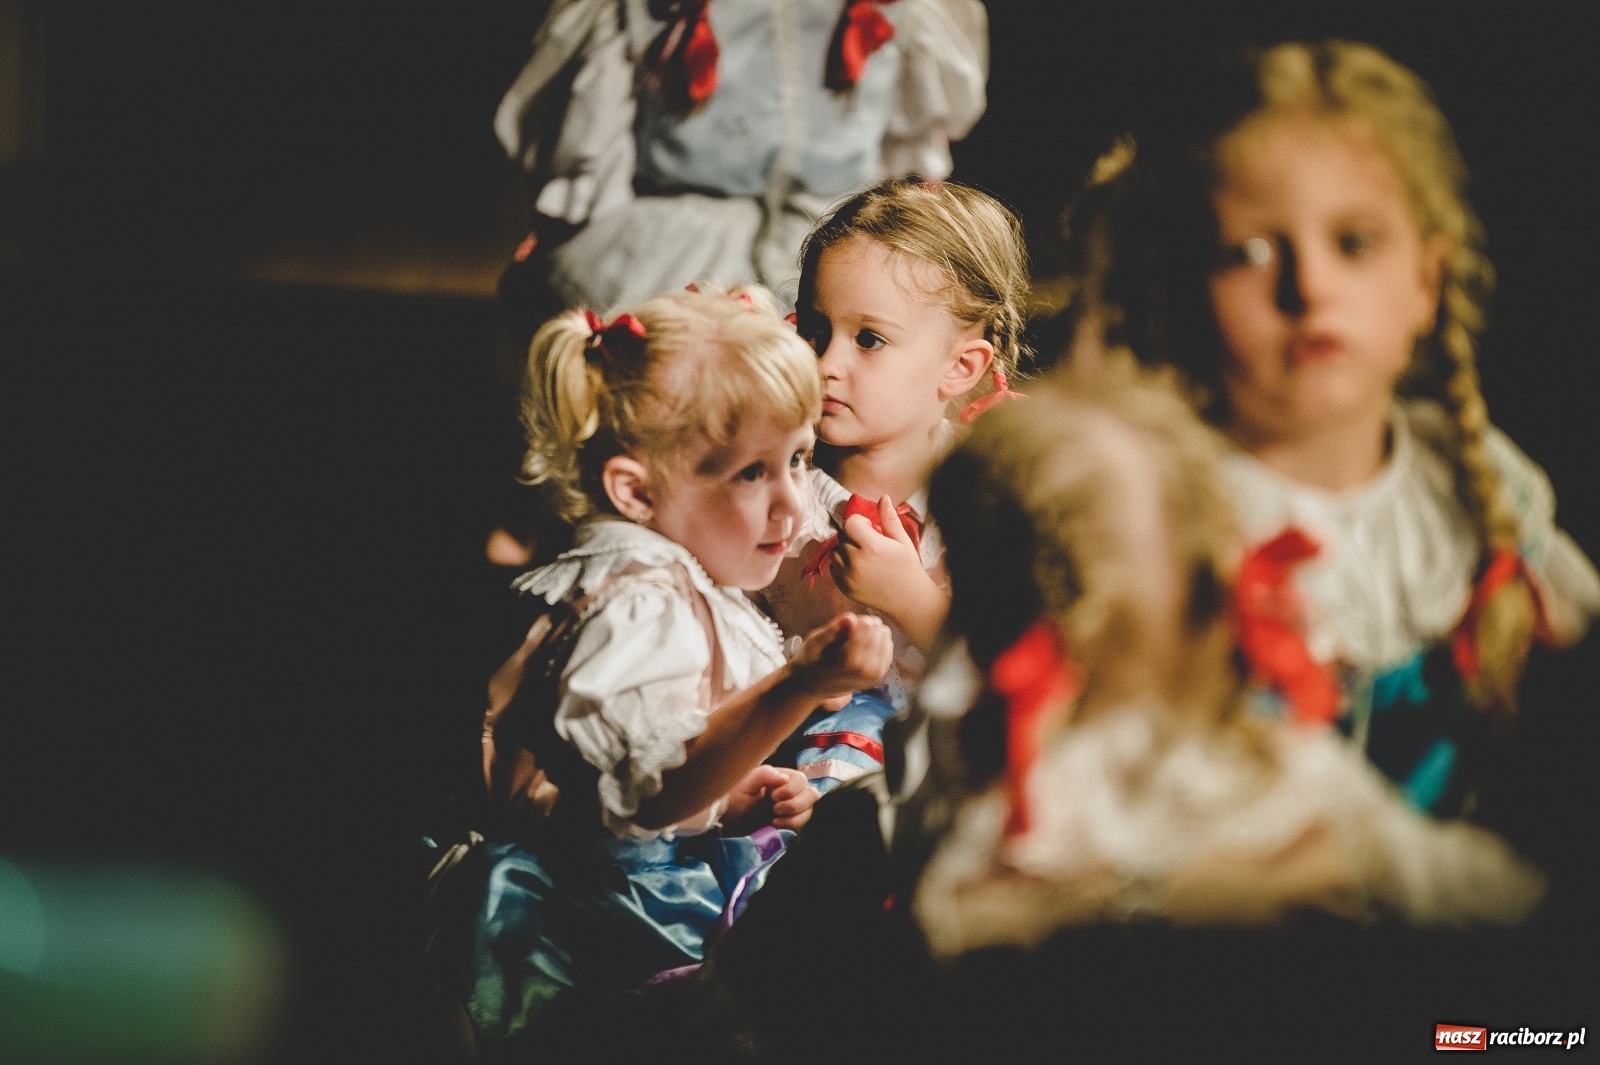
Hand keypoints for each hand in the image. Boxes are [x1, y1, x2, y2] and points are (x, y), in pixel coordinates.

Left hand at [722, 765, 819, 832]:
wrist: (725, 825)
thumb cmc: (733, 800)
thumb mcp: (746, 783)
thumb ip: (765, 774)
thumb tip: (784, 778)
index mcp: (782, 779)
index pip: (801, 780)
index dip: (791, 790)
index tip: (772, 797)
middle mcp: (791, 794)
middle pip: (811, 795)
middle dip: (795, 805)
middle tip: (774, 810)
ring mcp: (792, 811)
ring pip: (810, 812)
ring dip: (794, 818)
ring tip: (773, 821)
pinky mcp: (791, 827)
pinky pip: (805, 827)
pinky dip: (793, 828)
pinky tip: (776, 828)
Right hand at [789, 613, 892, 700]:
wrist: (815, 685)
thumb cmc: (812, 660)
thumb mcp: (813, 644)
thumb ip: (831, 631)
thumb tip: (851, 617)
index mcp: (850, 662)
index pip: (867, 626)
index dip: (856, 620)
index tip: (843, 626)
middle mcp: (867, 671)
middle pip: (877, 629)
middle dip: (864, 626)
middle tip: (847, 634)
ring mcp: (876, 674)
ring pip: (885, 635)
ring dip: (871, 633)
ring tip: (854, 642)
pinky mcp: (881, 675)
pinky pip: (888, 644)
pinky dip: (877, 642)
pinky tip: (862, 648)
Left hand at [830, 496, 931, 617]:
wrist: (908, 600)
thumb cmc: (908, 568)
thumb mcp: (902, 541)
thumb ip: (889, 519)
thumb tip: (883, 497)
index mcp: (872, 547)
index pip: (850, 523)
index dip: (859, 522)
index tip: (870, 529)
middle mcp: (856, 562)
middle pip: (842, 536)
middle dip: (853, 535)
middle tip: (869, 543)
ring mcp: (848, 577)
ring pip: (835, 551)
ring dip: (845, 549)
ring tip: (863, 556)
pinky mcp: (844, 587)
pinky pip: (833, 567)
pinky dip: (842, 564)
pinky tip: (859, 567)